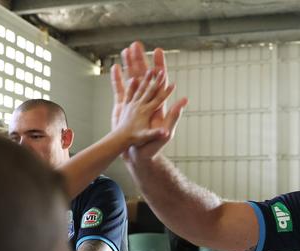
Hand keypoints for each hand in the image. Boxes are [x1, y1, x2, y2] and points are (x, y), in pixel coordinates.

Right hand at [111, 41, 187, 160]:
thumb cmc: (153, 148)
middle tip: (137, 44)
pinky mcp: (125, 109)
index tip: (157, 52)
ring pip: (132, 80)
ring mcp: (135, 104)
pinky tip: (115, 68)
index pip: (159, 81)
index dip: (158, 67)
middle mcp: (147, 102)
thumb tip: (184, 102)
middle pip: (144, 76)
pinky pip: (121, 90)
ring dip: (129, 65)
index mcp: (157, 105)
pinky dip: (118, 79)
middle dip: (141, 60)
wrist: (138, 157)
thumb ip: (174, 117)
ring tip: (126, 50)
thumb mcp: (165, 132)